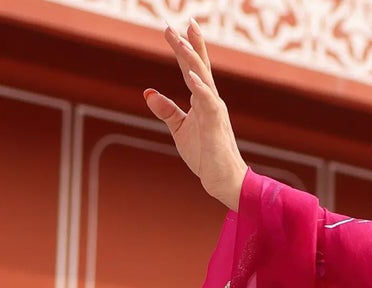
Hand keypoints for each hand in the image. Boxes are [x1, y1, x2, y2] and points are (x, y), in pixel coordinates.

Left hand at [144, 21, 246, 210]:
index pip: (192, 68)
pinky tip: (191, 77)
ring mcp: (214, 111)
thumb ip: (166, 110)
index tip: (173, 28)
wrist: (223, 181)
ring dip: (192, 60)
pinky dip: (200, 89)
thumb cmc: (205, 155)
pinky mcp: (216, 126)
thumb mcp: (180, 129)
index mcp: (202, 99)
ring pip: (203, 79)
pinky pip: (208, 103)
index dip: (183, 48)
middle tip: (177, 24)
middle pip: (200, 66)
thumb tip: (148, 92)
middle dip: (190, 44)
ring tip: (180, 41)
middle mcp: (210, 100)